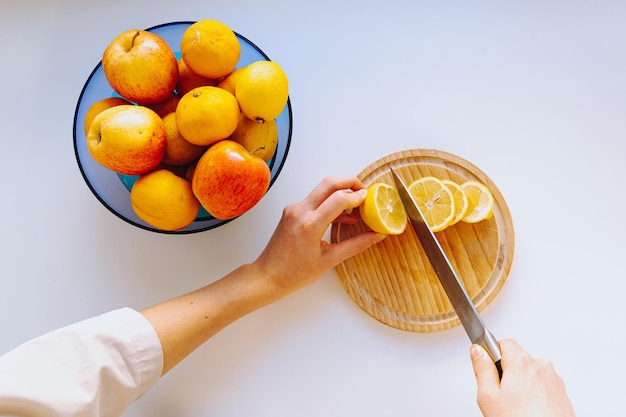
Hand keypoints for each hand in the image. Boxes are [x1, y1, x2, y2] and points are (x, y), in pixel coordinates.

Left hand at [254, 176, 385, 294]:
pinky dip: (330, 202)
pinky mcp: (292, 211)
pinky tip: (342, 216)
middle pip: (329, 183)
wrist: (268, 275)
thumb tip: (375, 236)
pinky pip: (314, 199)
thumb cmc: (294, 273)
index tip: (368, 199)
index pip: (338, 199)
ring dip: (340, 191)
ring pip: (321, 189)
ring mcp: (294, 209)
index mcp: (309, 225)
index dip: (357, 196)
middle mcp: (300, 211)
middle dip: (350, 182)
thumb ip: (355, 245)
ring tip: (356, 205)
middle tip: (364, 191)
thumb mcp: (329, 260)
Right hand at [470, 339, 575, 416]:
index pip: (503, 343)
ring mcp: (555, 382)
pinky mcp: (562, 395)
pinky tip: (529, 412)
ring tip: (516, 408)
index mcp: (523, 363)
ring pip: (531, 375)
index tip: (489, 369)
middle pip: (518, 360)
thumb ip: (482, 368)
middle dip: (508, 373)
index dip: (492, 356)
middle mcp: (542, 367)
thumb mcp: (488, 396)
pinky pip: (543, 388)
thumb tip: (477, 351)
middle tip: (501, 396)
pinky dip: (536, 396)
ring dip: (523, 386)